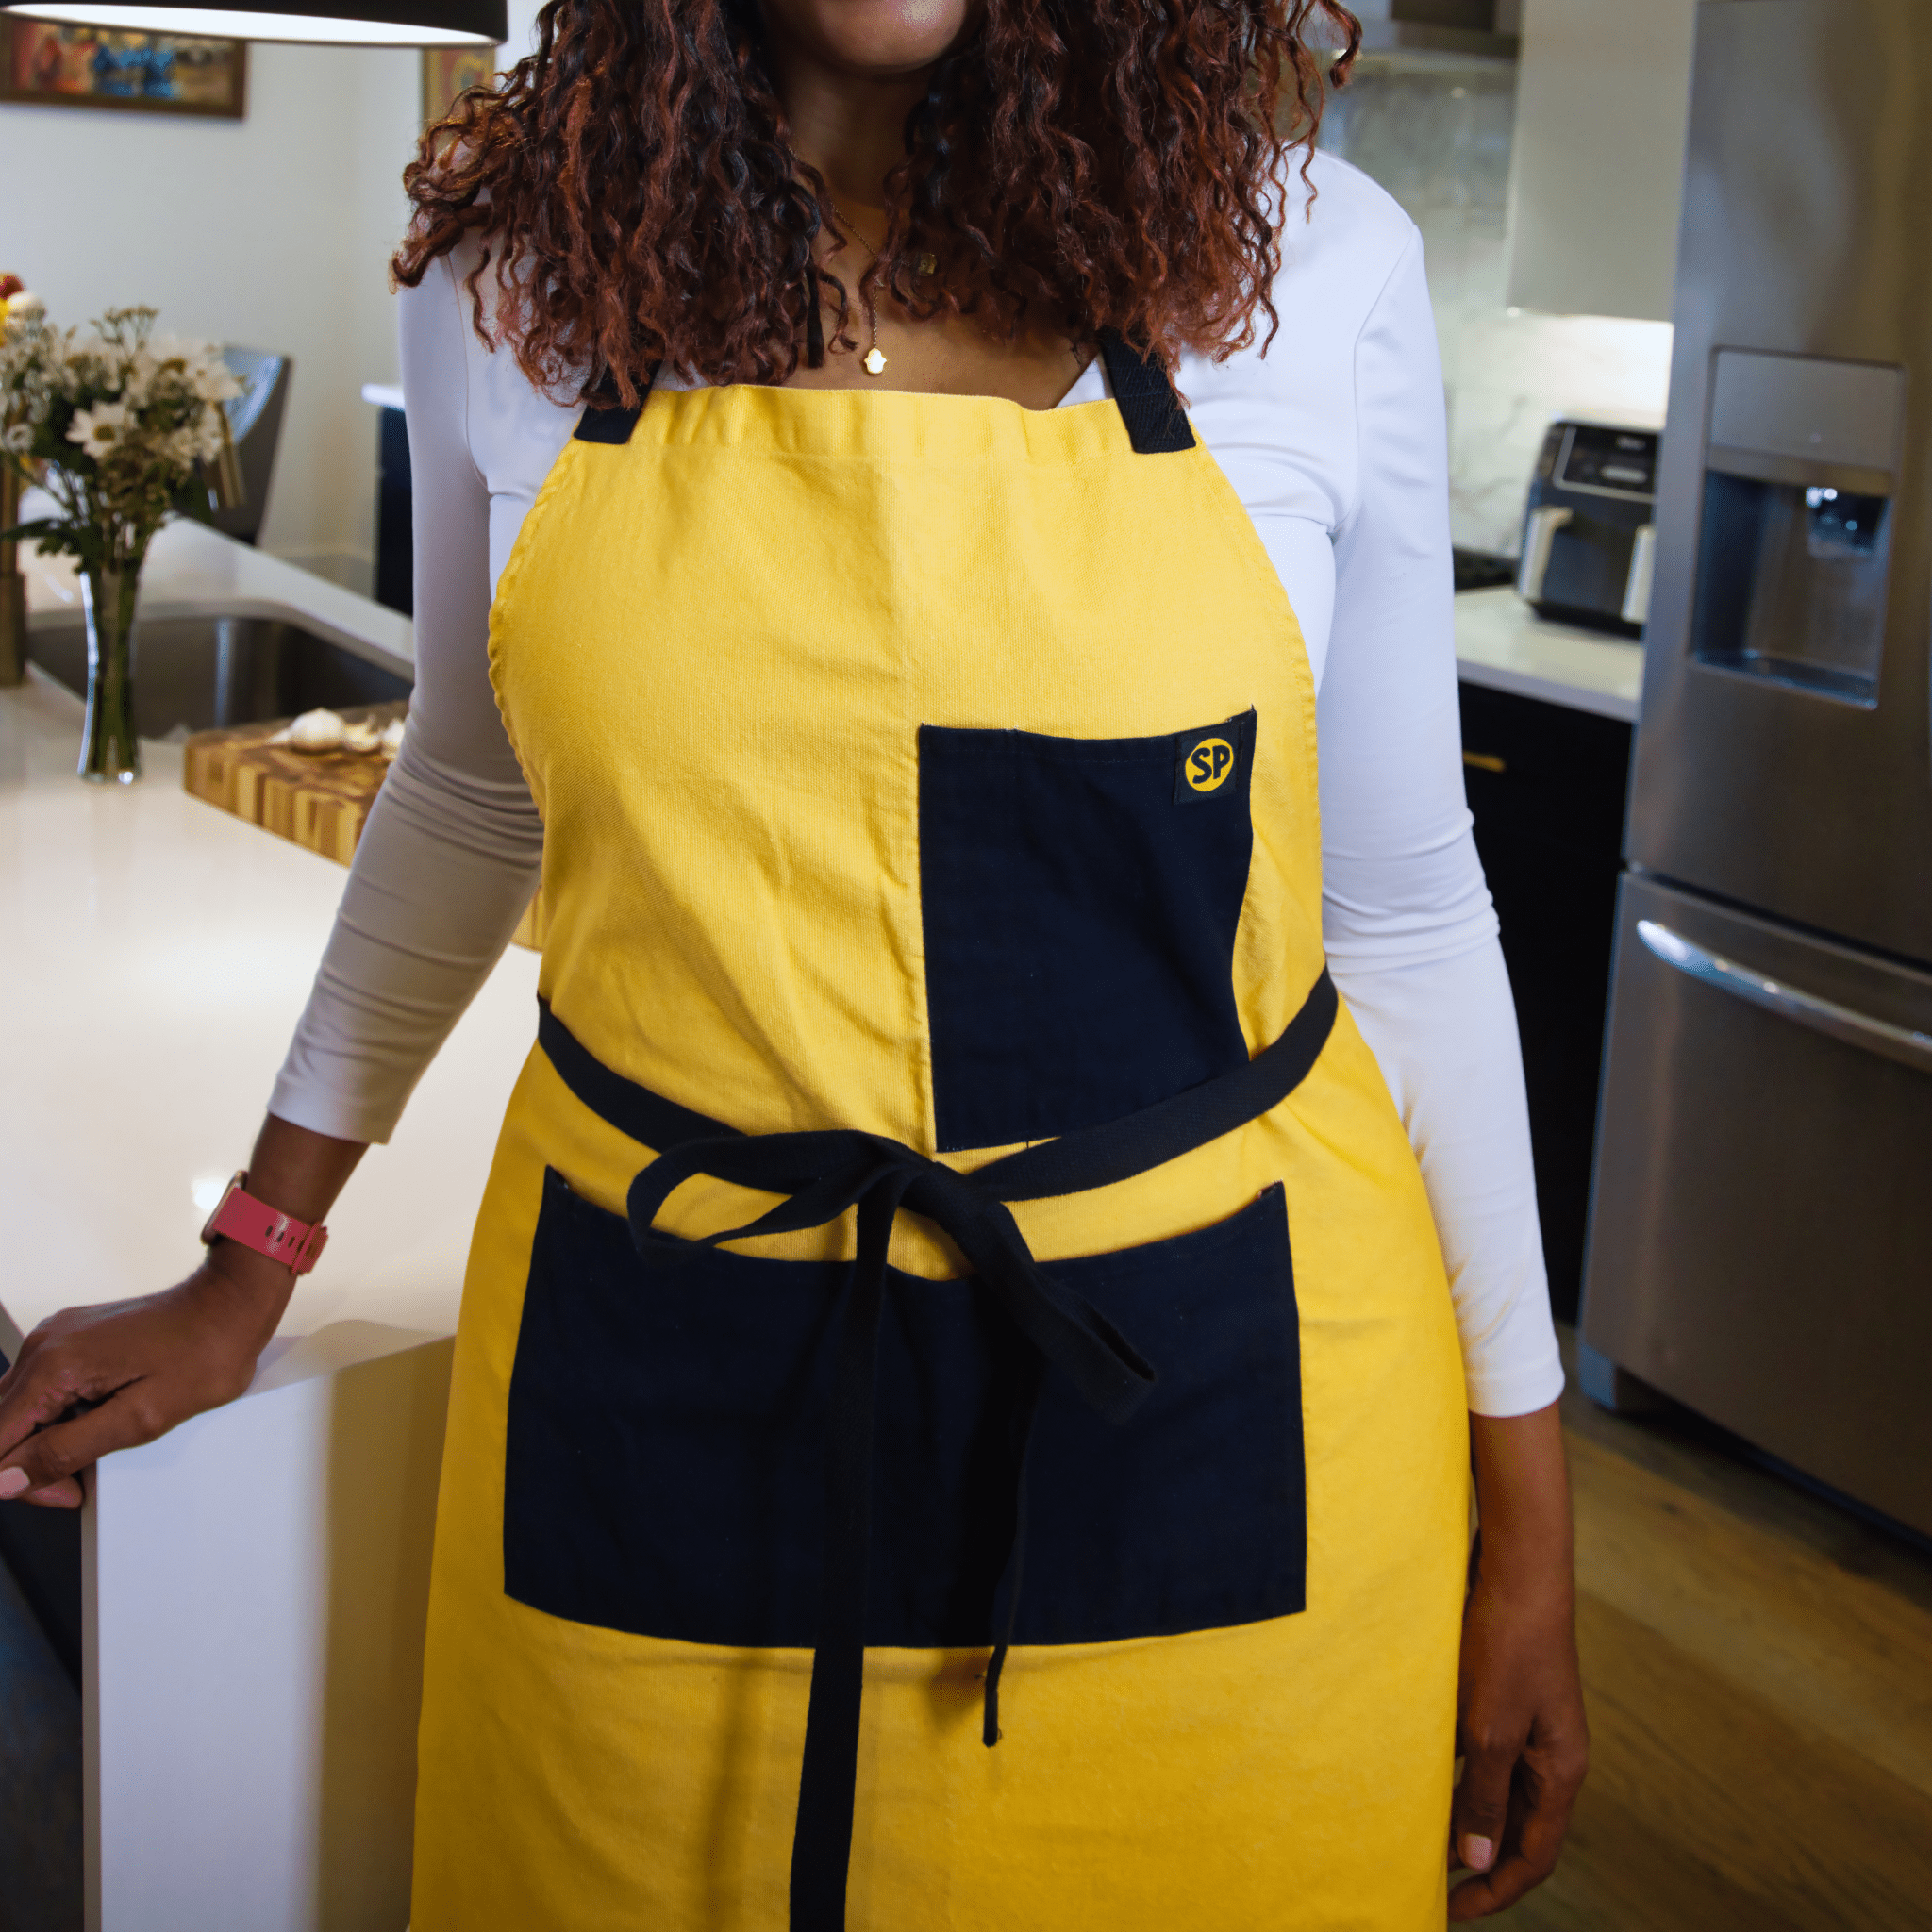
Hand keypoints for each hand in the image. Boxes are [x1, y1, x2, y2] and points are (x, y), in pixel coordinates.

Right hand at [0, 1246, 294, 1508]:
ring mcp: (54, 1337)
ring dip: (43, 1440)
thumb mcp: (140, 1420)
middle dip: (31, 1464)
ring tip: (97, 1445)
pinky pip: (40, 1388)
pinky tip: (96, 1417)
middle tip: (83, 1477)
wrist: (228, 1306)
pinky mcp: (69, 1338)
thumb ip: (66, 1451)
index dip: (20, 1480)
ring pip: (16, 1410)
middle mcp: (43, 1346)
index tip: (67, 1489)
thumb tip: (6, 1480)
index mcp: (52, 1367)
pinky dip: (57, 1415)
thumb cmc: (202, 1356)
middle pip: (0, 1428)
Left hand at [1448, 1404, 1589, 1919]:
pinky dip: (1450, 1773)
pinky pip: (1478, 1752)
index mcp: (1559, 1771)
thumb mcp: (1488, 1728)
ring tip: (1411, 1839)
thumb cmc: (1507, 1642)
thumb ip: (1481, 1796)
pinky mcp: (1502, 1694)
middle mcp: (1548, 1754)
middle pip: (1514, 1830)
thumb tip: (1477, 1866)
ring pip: (1492, 1790)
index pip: (1532, 1856)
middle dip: (1475, 1864)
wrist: (1515, 1563)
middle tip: (1424, 1885)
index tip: (1447, 1913)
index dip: (1493, 1893)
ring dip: (1459, 1817)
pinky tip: (1412, 1776)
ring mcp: (1526, 1723)